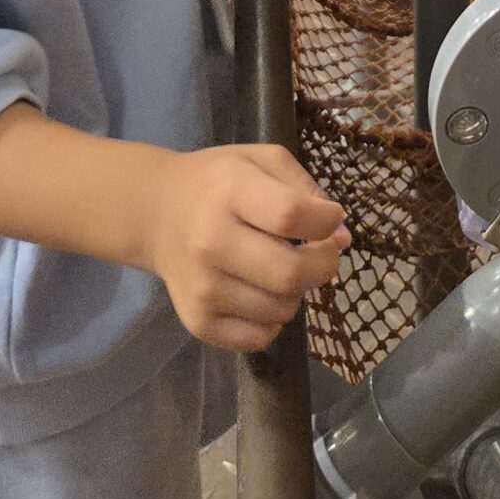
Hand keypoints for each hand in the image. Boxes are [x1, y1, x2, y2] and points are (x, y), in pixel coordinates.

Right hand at [142, 143, 348, 351]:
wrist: (157, 214)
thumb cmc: (218, 182)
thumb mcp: (262, 161)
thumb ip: (307, 190)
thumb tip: (342, 237)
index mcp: (229, 192)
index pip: (291, 216)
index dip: (326, 222)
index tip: (330, 219)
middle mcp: (211, 242)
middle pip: (291, 274)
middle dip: (323, 265)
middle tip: (322, 252)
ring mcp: (202, 288)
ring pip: (281, 309)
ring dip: (297, 291)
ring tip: (282, 267)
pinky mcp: (198, 322)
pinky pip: (259, 338)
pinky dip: (274, 319)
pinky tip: (262, 292)